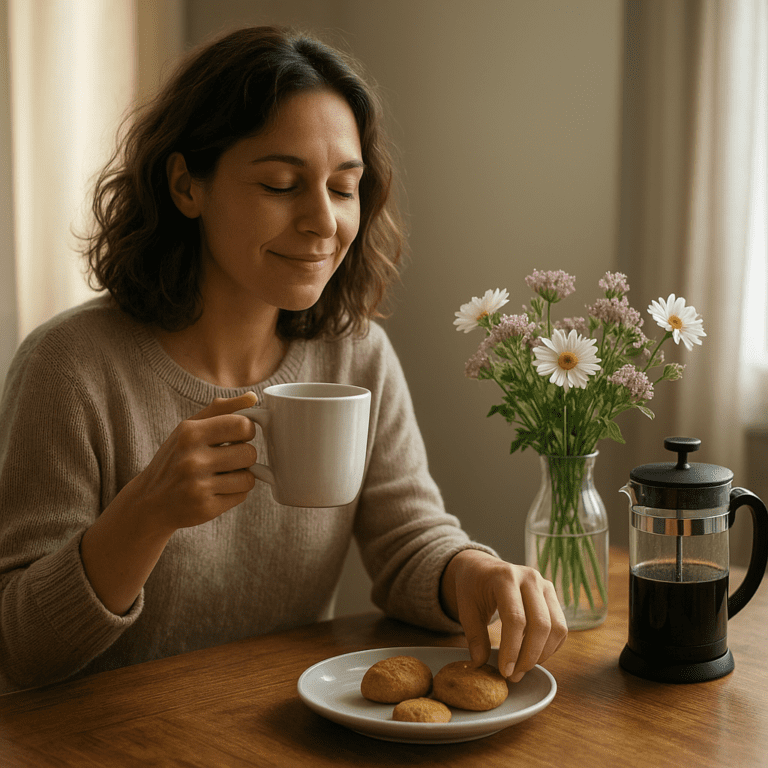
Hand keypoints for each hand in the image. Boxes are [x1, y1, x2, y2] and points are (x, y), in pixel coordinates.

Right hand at [126, 392, 259, 533]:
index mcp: (190, 433)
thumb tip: (253, 398)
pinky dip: (235, 492)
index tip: (238, 435)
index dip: (247, 430)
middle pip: (250, 453)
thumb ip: (221, 410)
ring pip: (249, 477)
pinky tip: (217, 490)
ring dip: (242, 476)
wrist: (149, 502)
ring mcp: (198, 486)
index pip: (242, 425)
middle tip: (229, 458)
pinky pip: (242, 495)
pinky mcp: (206, 508)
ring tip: (223, 475)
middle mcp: (193, 460)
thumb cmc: (175, 458)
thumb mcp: (189, 428)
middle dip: (245, 455)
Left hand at [440, 550, 566, 681]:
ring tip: (522, 668)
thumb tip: (480, 664)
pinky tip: (532, 655)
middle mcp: (529, 578)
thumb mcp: (465, 609)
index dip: (512, 649)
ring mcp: (544, 584)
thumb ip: (474, 636)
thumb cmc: (472, 587)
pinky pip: (561, 626)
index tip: (504, 671)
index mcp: (505, 577)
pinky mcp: (552, 594)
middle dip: (529, 656)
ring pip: (557, 627)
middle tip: (514, 675)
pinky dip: (551, 646)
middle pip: (541, 624)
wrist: (481, 567)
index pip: (515, 618)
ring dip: (543, 654)